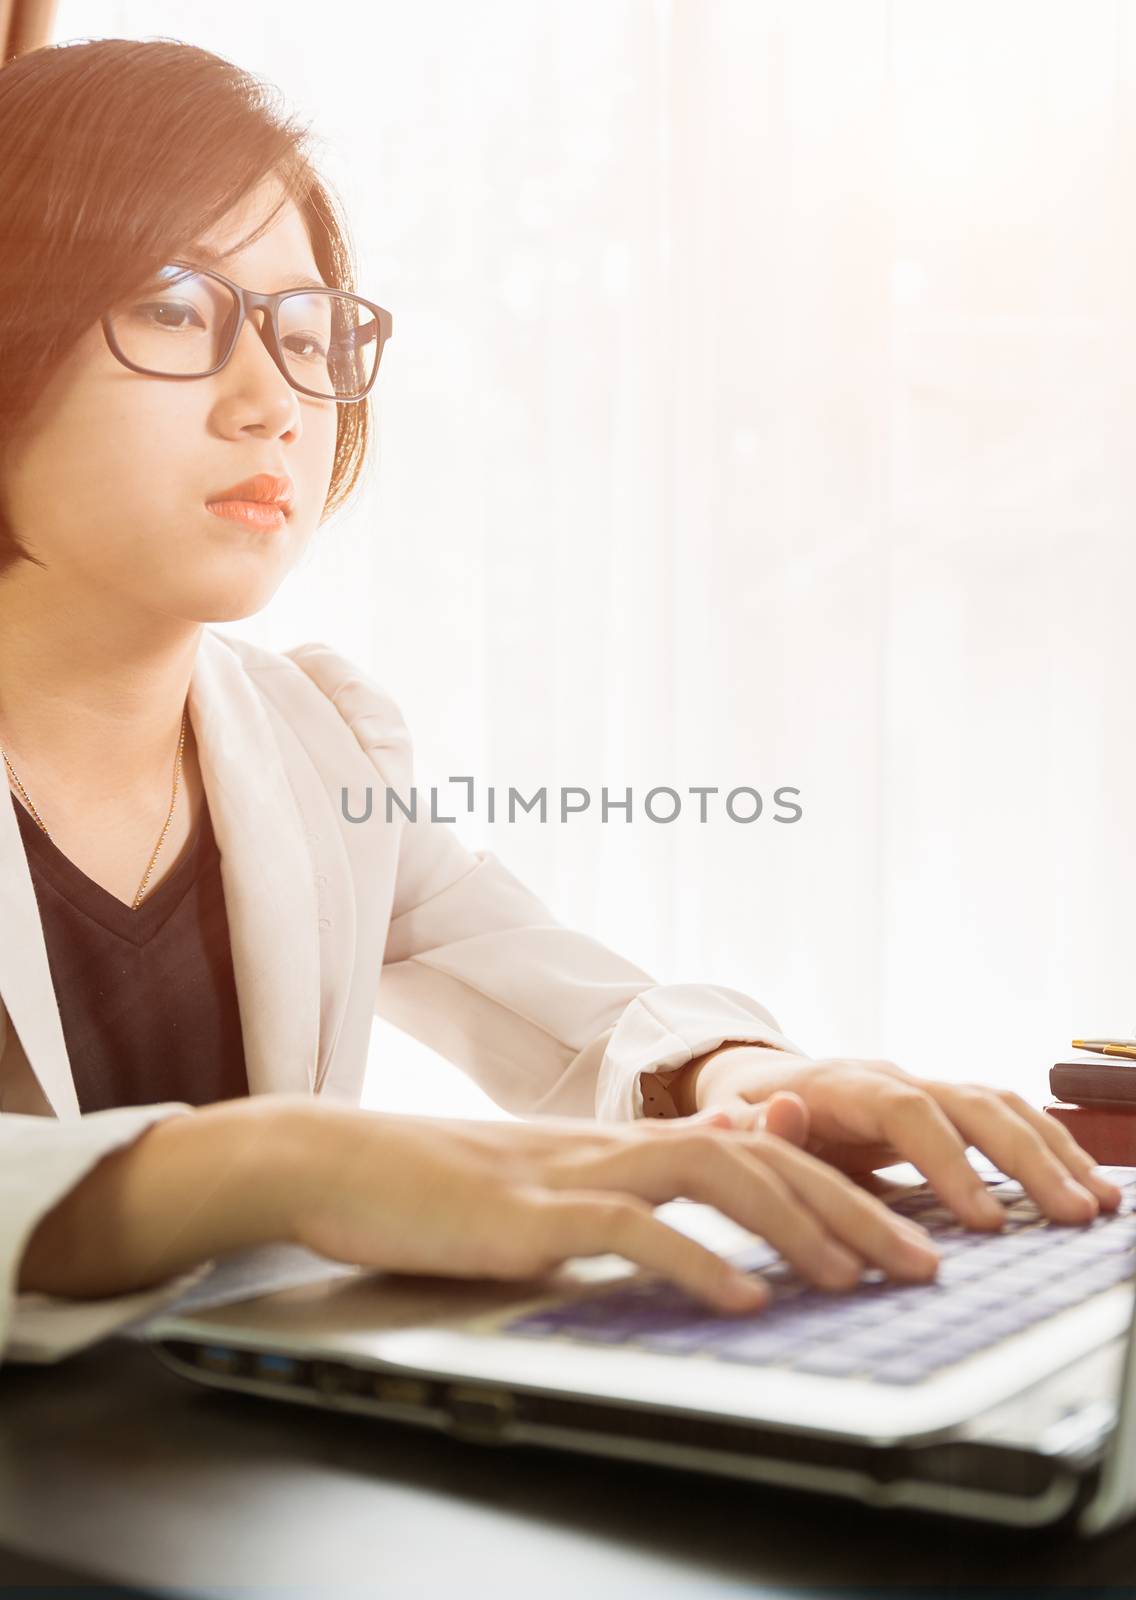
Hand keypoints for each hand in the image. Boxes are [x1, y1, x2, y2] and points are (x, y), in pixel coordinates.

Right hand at [283, 1098, 941, 1314]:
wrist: (336, 1159)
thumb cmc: (439, 1176)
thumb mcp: (559, 1168)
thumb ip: (647, 1161)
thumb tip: (733, 1139)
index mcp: (624, 1142)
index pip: (759, 1154)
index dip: (840, 1193)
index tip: (901, 1238)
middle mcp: (612, 1147)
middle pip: (759, 1160)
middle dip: (851, 1210)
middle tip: (919, 1264)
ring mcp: (571, 1175)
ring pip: (710, 1178)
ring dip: (794, 1231)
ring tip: (855, 1281)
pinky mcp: (526, 1215)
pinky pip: (627, 1231)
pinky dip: (696, 1264)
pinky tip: (743, 1301)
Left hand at [687, 1047, 1124, 1229]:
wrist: (757, 1083)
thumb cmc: (744, 1116)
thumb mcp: (731, 1124)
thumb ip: (752, 1127)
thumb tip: (778, 1114)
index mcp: (842, 1085)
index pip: (906, 1111)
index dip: (949, 1162)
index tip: (986, 1222)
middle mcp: (894, 1077)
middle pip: (972, 1103)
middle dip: (1027, 1159)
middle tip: (1071, 1215)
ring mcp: (925, 1088)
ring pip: (1003, 1106)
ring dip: (1054, 1153)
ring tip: (1098, 1206)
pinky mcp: (947, 1108)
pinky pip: (1009, 1118)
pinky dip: (1051, 1149)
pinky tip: (1088, 1187)